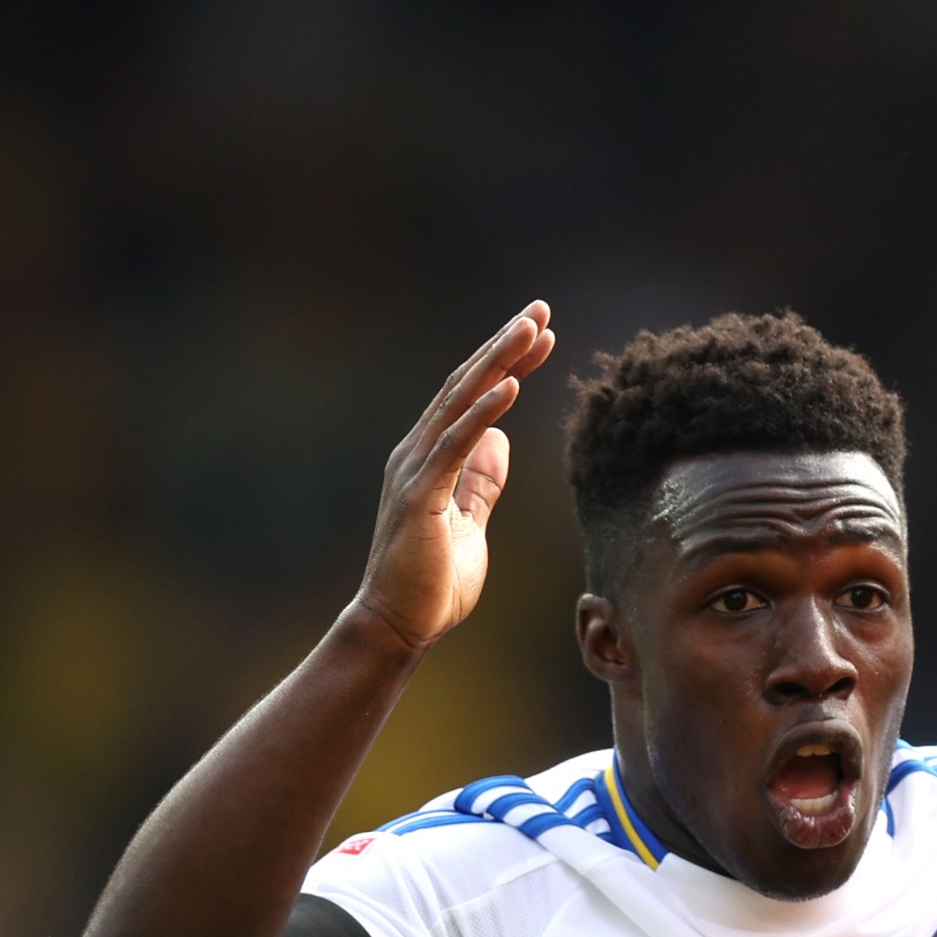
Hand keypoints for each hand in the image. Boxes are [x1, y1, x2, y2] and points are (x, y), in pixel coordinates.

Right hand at [352, 303, 555, 657]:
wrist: (396, 626)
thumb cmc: (431, 584)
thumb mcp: (470, 525)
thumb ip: (480, 484)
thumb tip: (499, 442)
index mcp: (430, 458)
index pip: (472, 396)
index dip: (506, 362)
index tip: (541, 334)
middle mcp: (418, 453)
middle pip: (465, 384)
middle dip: (505, 344)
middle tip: (540, 309)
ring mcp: (415, 471)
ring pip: (460, 402)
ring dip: (498, 363)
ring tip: (531, 329)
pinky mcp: (420, 496)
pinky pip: (454, 445)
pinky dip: (482, 413)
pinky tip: (510, 386)